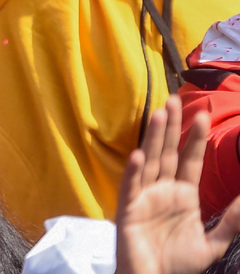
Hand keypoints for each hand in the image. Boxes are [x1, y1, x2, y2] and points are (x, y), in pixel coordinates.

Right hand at [116, 96, 239, 273]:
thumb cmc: (178, 263)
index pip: (189, 160)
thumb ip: (228, 221)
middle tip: (174, 99)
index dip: (194, 138)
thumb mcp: (211, 243)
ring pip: (149, 162)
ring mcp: (144, 196)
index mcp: (182, 195)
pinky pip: (131, 187)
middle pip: (167, 153)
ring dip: (153, 139)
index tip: (202, 114)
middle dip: (171, 127)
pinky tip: (138, 156)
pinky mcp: (128, 208)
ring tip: (158, 114)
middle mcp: (162, 189)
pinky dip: (134, 172)